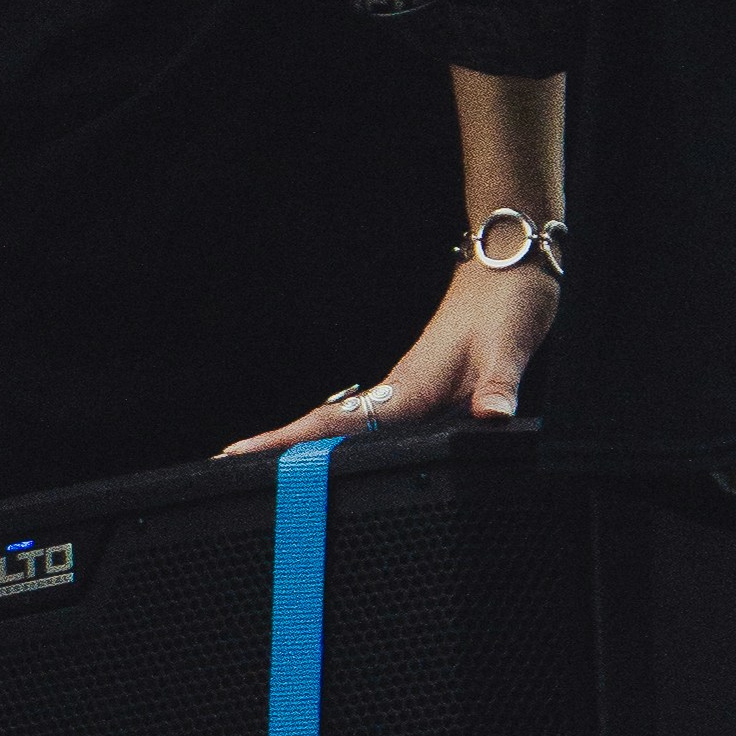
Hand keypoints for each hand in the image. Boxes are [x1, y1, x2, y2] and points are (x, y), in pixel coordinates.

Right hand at [219, 249, 562, 458]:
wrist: (510, 267)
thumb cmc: (509, 304)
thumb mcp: (511, 346)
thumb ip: (500, 386)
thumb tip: (493, 417)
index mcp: (412, 386)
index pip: (342, 422)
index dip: (293, 441)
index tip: (241, 452)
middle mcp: (400, 390)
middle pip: (328, 427)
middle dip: (279, 446)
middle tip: (225, 466)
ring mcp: (407, 390)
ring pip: (345, 425)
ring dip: (306, 445)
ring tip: (261, 468)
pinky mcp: (420, 390)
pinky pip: (372, 424)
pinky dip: (342, 440)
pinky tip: (333, 455)